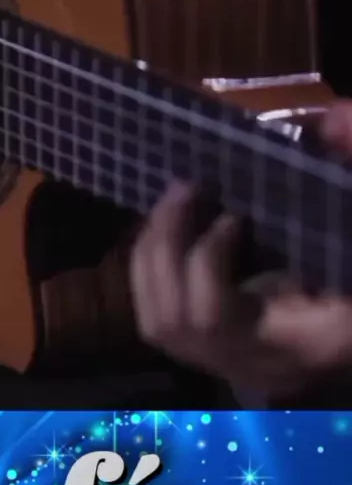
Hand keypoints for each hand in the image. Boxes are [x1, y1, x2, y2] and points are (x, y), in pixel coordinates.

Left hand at [130, 100, 351, 402]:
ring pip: (158, 326)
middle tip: (185, 188)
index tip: (234, 215)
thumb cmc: (350, 277)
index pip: (213, 319)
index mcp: (299, 342)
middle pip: (173, 324)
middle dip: (166, 247)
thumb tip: (334, 118)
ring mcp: (229, 366)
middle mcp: (253, 364)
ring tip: (175, 200)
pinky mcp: (214, 355)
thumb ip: (347, 174)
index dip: (206, 259)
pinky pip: (159, 321)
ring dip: (153, 255)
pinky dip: (154, 269)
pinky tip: (175, 230)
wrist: (347, 334)